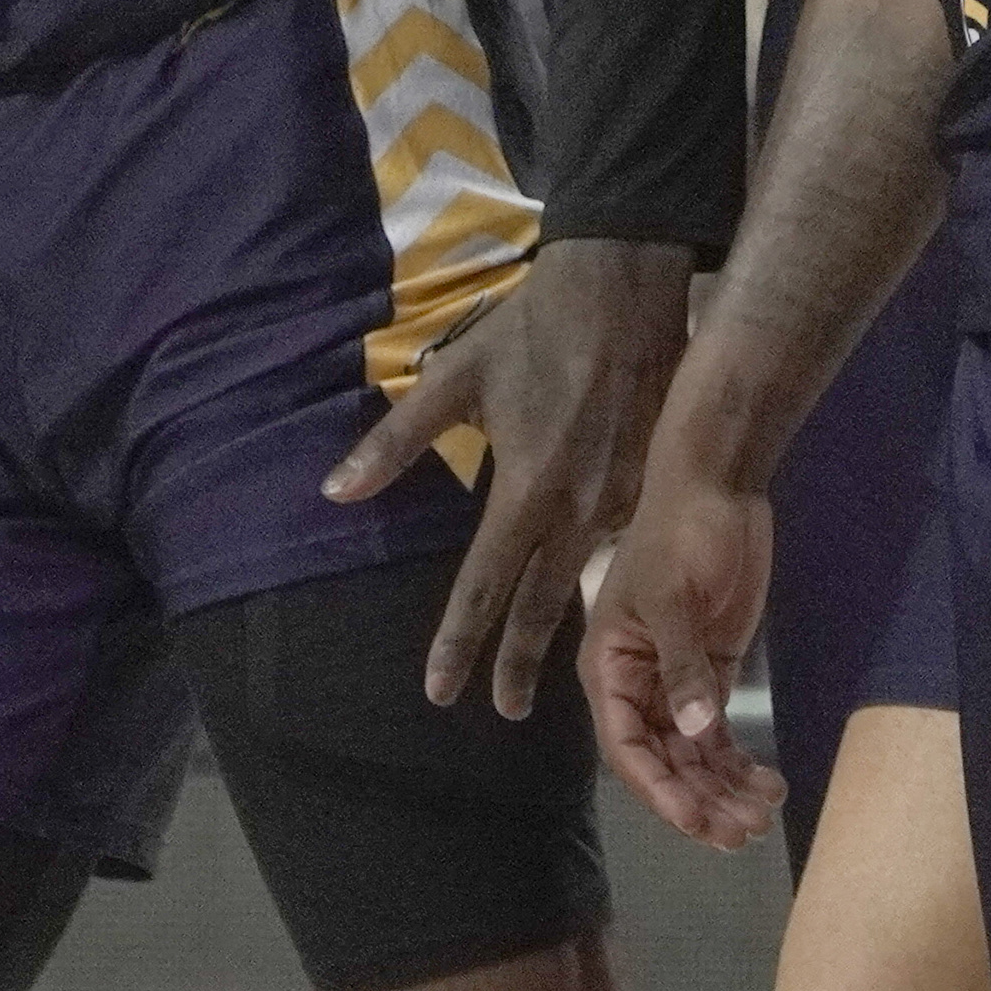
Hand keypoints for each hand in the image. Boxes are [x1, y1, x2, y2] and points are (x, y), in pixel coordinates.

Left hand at [326, 237, 696, 714]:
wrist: (626, 277)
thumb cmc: (534, 326)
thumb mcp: (455, 376)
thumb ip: (395, 442)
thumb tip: (334, 493)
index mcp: (525, 486)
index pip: (483, 587)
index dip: (459, 644)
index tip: (440, 693)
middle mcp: (580, 506)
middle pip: (542, 604)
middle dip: (518, 663)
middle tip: (502, 712)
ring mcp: (626, 495)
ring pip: (589, 575)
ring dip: (563, 621)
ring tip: (546, 662)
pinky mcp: (656, 475)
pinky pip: (624, 540)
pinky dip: (604, 571)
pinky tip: (597, 586)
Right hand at [580, 444, 786, 847]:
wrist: (719, 482)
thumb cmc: (682, 531)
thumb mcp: (675, 595)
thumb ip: (684, 664)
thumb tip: (697, 730)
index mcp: (608, 668)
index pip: (629, 747)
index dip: (661, 790)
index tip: (698, 820)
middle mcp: (636, 684)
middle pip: (665, 760)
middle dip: (701, 799)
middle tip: (743, 833)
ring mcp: (676, 679)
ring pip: (694, 753)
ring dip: (723, 788)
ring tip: (762, 816)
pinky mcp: (711, 668)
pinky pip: (718, 730)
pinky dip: (738, 759)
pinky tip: (766, 782)